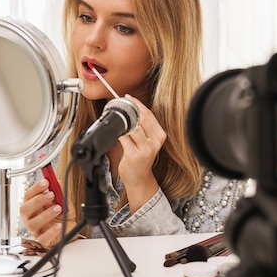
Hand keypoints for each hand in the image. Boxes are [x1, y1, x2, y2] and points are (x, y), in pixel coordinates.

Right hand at [19, 177, 76, 247]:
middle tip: (51, 195)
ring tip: (58, 208)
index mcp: (33, 206)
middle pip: (25, 209)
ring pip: (33, 223)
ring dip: (46, 214)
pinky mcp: (43, 241)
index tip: (46, 182)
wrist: (70, 232)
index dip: (36, 188)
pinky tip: (58, 225)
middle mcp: (31, 218)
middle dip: (37, 200)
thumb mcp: (64, 202)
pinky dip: (51, 231)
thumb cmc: (62, 217)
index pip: (28, 195)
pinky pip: (43, 237)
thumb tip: (57, 182)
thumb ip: (60, 193)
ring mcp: (35, 230)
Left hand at [117, 95, 166, 211]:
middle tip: (121, 104)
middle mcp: (155, 142)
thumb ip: (142, 127)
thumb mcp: (147, 141)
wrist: (139, 178)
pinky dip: (119, 132)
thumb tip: (131, 109)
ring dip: (124, 121)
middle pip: (142, 119)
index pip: (149, 115)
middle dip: (130, 109)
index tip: (129, 98)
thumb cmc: (141, 158)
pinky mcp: (134, 155)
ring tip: (117, 118)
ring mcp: (145, 149)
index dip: (138, 104)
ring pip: (133, 127)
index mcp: (160, 135)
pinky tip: (116, 130)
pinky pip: (124, 138)